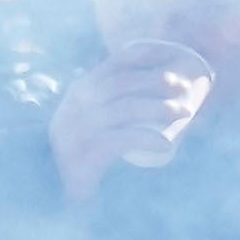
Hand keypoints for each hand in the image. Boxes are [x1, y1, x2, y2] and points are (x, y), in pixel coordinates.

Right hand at [51, 47, 221, 196]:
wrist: (54, 184)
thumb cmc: (83, 149)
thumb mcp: (91, 117)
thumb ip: (113, 101)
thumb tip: (158, 87)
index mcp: (83, 89)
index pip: (116, 62)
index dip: (147, 55)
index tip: (173, 56)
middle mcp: (80, 103)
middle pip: (123, 83)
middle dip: (157, 81)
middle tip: (184, 87)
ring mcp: (81, 127)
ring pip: (125, 108)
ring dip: (158, 107)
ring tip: (185, 113)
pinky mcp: (86, 152)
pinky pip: (121, 139)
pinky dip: (146, 139)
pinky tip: (166, 144)